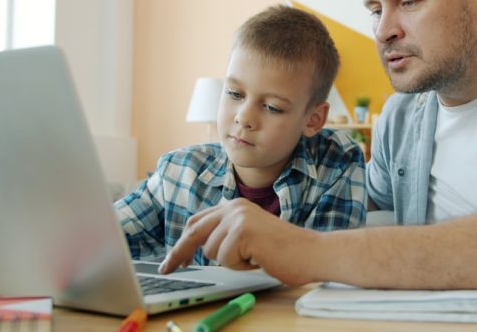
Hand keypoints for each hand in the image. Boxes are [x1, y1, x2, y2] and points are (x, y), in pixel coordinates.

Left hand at [158, 198, 317, 285]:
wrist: (310, 252)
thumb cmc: (284, 250)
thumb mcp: (250, 235)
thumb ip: (228, 234)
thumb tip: (198, 247)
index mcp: (235, 206)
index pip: (198, 221)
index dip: (183, 241)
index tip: (173, 259)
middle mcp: (234, 207)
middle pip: (194, 232)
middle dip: (178, 253)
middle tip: (165, 269)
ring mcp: (238, 218)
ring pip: (211, 251)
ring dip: (230, 262)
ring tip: (253, 257)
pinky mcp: (242, 232)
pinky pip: (225, 259)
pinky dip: (240, 266)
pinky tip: (258, 259)